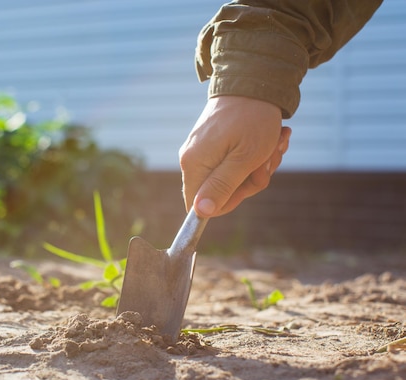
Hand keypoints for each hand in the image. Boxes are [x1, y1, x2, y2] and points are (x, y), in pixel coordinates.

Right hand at [179, 96, 290, 216]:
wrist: (253, 79)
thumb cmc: (252, 120)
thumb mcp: (244, 160)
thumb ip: (222, 187)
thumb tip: (200, 212)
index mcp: (194, 165)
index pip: (202, 206)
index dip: (230, 201)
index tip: (250, 180)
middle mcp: (191, 159)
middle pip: (220, 192)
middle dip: (251, 180)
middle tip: (269, 157)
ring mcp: (202, 150)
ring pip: (231, 177)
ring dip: (260, 165)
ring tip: (275, 142)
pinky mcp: (212, 142)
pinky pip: (233, 162)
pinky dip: (255, 154)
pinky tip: (270, 139)